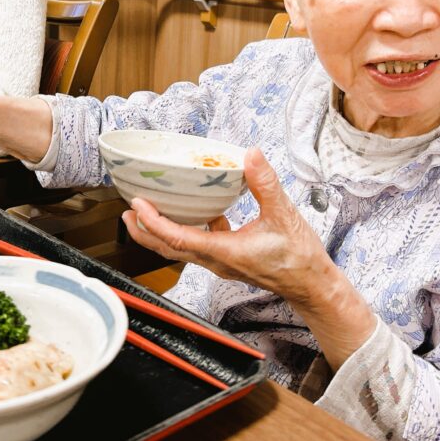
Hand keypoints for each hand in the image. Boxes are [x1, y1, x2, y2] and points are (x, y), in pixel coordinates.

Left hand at [125, 146, 376, 368]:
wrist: (312, 285)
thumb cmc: (300, 258)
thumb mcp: (284, 215)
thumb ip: (265, 184)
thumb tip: (250, 155)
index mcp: (225, 251)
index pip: (177, 239)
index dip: (153, 222)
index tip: (137, 204)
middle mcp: (217, 260)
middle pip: (168, 249)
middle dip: (143, 231)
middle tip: (126, 212)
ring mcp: (221, 262)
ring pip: (181, 248)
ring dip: (160, 232)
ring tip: (146, 213)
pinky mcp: (229, 259)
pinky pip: (199, 245)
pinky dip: (188, 229)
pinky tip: (200, 212)